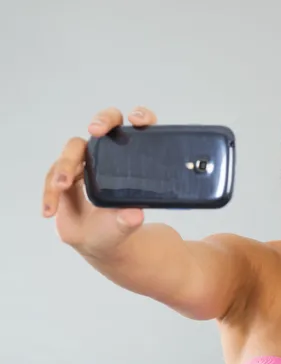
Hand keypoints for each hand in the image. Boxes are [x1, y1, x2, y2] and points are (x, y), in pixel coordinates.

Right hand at [42, 106, 157, 256]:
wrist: (98, 241)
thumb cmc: (117, 226)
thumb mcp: (124, 226)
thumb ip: (128, 221)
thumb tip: (134, 215)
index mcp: (131, 159)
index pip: (139, 129)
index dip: (141, 116)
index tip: (137, 121)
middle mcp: (109, 154)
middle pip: (104, 124)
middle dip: (101, 121)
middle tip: (95, 130)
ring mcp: (85, 162)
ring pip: (73, 148)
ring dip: (65, 165)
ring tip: (61, 186)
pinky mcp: (64, 174)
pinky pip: (52, 176)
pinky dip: (49, 193)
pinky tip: (49, 211)